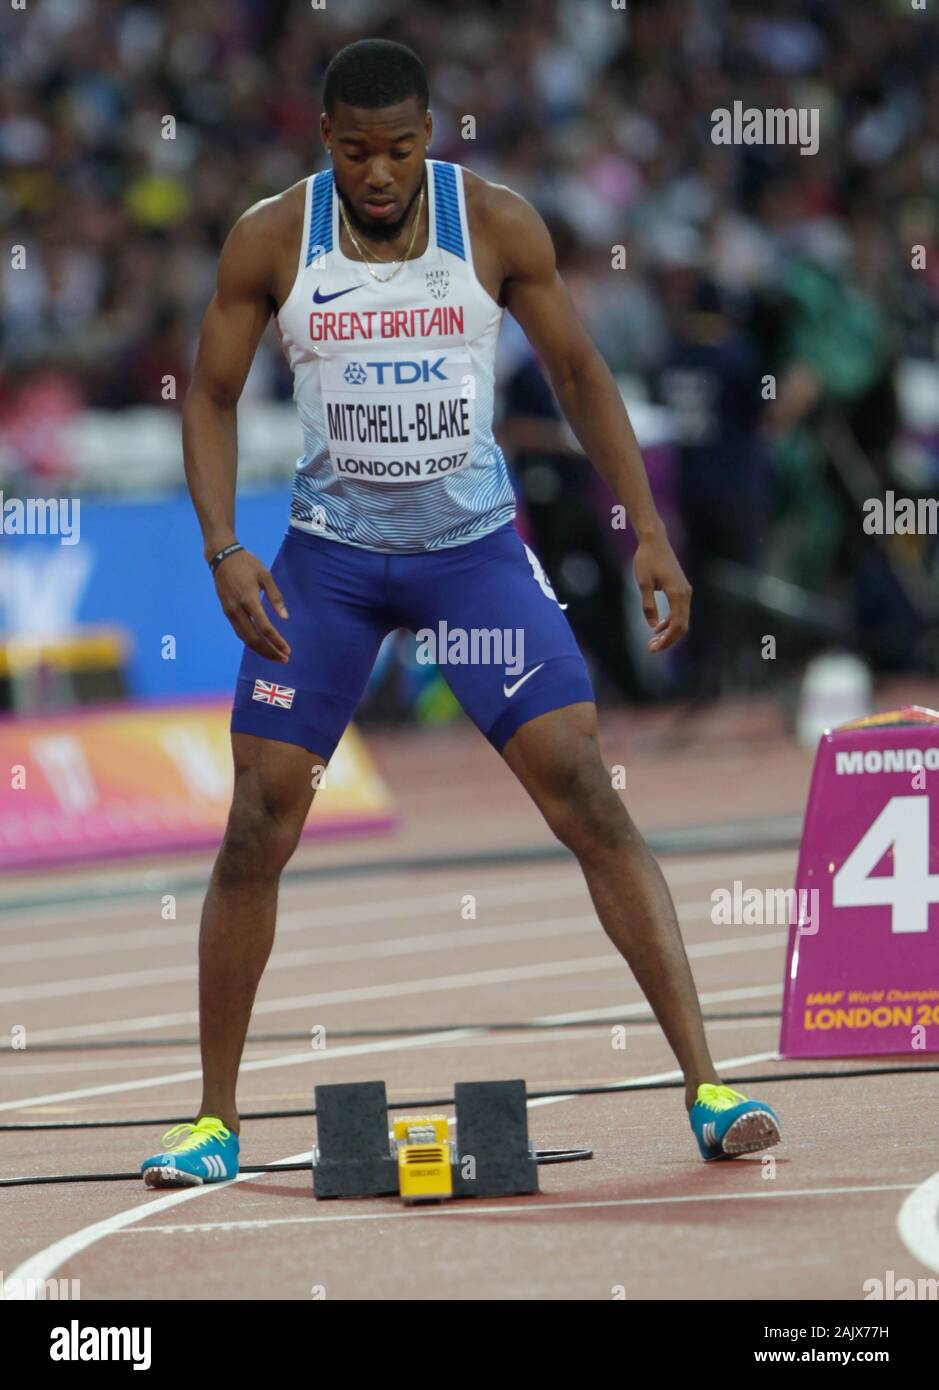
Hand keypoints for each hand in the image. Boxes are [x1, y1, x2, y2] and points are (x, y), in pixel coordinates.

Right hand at [213, 549, 290, 662]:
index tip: (287, 650)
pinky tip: (261, 645)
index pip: (265, 627)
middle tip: (284, 659)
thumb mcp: (265, 576)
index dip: (277, 641)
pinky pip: (239, 632)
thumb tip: (285, 618)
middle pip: (254, 639)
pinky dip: (250, 642)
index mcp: (249, 600)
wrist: (222, 557)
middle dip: (269, 651)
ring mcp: (230, 612)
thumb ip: (275, 597)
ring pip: (245, 638)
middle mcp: (237, 610)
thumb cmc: (247, 564)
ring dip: (260, 650)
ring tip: (275, 655)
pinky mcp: (226, 612)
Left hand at [633, 530, 690, 652]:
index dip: (667, 640)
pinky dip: (670, 622)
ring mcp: (685, 591)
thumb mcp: (643, 583)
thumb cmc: (647, 560)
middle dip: (668, 640)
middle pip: (682, 625)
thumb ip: (648, 605)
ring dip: (669, 632)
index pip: (677, 625)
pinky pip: (679, 611)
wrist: (655, 541)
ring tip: (652, 641)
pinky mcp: (681, 589)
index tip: (654, 648)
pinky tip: (657, 627)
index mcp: (677, 593)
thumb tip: (652, 626)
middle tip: (651, 649)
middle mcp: (685, 593)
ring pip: (682, 619)